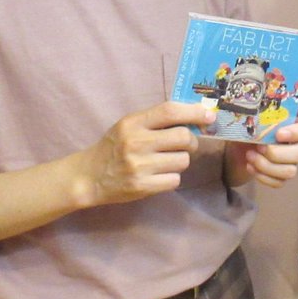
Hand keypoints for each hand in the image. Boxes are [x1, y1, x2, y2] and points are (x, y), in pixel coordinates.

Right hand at [76, 101, 212, 205]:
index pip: (169, 111)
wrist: (89, 176)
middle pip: (183, 137)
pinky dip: (171, 177)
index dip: (194, 112)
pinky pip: (175, 180)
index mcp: (133, 123)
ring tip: (165, 161)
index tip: (208, 116)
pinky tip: (158, 175)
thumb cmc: (114, 147)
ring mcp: (139, 167)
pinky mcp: (143, 187)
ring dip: (180, 160)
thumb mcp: (129, 126)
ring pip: (183, 160)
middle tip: (184, 144)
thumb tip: (196, 116)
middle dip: (191, 141)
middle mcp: (136, 143)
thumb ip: (156, 120)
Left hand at [225, 114, 297, 187]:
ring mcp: (291, 162)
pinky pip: (279, 182)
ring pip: (290, 171)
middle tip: (259, 147)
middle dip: (277, 153)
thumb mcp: (252, 119)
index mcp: (295, 124)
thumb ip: (260, 119)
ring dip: (266, 166)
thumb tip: (259, 125)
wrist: (236, 146)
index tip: (278, 134)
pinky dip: (262, 176)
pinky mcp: (282, 176)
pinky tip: (250, 166)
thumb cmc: (248, 128)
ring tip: (249, 156)